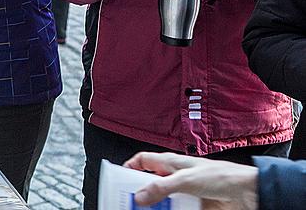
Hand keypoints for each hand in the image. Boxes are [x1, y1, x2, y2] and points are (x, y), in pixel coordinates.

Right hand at [124, 152, 256, 209]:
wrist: (247, 192)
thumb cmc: (221, 176)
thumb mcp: (185, 180)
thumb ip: (161, 187)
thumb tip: (139, 196)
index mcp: (172, 162)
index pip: (144, 160)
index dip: (130, 166)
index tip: (118, 178)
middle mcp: (176, 176)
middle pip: (151, 183)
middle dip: (140, 193)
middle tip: (129, 203)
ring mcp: (185, 192)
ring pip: (163, 200)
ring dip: (155, 207)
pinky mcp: (194, 206)